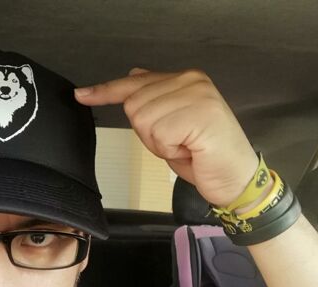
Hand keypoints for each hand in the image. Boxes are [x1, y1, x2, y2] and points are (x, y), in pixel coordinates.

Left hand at [75, 68, 258, 207]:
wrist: (236, 179)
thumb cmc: (205, 155)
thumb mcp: (173, 124)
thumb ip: (155, 99)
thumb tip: (133, 76)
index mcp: (185, 79)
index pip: (135, 83)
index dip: (105, 91)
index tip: (81, 95)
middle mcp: (192, 81)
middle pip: (134, 105)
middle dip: (148, 133)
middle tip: (177, 141)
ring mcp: (198, 96)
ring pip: (144, 120)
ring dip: (159, 143)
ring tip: (185, 145)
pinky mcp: (200, 115)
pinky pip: (159, 134)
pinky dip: (169, 150)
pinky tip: (190, 149)